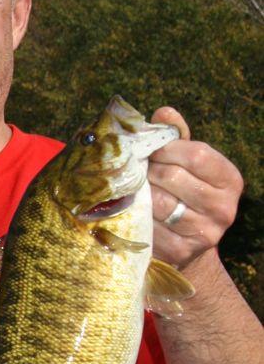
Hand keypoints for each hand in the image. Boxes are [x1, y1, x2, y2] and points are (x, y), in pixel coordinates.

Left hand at [147, 107, 243, 270]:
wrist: (188, 244)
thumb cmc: (185, 192)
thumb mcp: (188, 163)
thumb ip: (177, 138)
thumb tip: (164, 113)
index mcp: (230, 179)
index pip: (196, 154)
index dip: (166, 148)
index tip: (151, 150)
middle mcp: (223, 207)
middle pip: (172, 176)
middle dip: (148, 170)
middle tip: (137, 170)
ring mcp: (204, 232)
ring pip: (158, 202)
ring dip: (139, 192)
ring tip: (134, 188)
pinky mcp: (181, 251)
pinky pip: (149, 226)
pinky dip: (136, 217)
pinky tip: (135, 211)